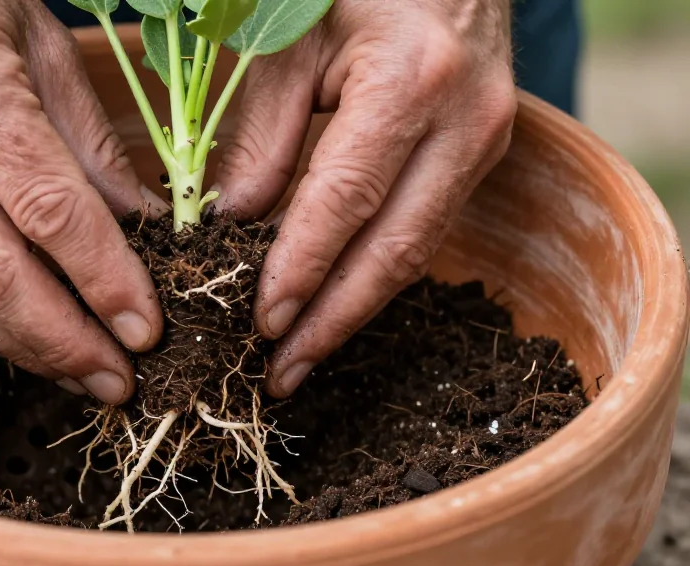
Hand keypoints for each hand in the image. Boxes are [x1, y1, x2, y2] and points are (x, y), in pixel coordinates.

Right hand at [0, 0, 168, 403]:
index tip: (147, 329)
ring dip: (19, 346)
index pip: (49, 209)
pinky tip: (21, 331)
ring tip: (77, 372)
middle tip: (118, 380)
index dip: (104, 280)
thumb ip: (89, 140)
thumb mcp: (39, 39)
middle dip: (63, 341)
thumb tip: (141, 226)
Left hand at [213, 0, 517, 396]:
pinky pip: (423, 229)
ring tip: (300, 357)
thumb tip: (234, 225)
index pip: (345, 201)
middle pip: (393, 248)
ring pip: (415, 251)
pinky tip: (337, 304)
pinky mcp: (480, 157)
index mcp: (412, 84)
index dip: (302, 269)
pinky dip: (376, 274)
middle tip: (280, 374)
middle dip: (332, 320)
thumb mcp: (291, 41)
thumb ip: (262, 133)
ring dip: (354, 310)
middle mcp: (464, 124)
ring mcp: (482, 144)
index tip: (262, 324)